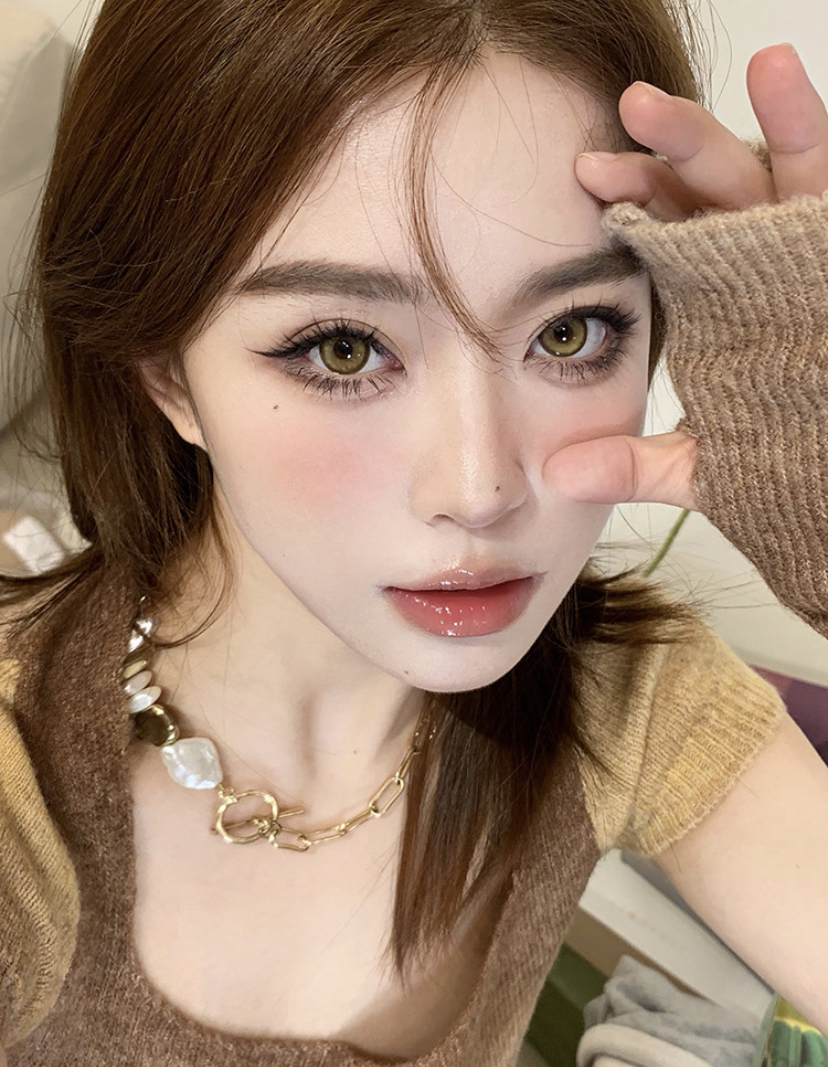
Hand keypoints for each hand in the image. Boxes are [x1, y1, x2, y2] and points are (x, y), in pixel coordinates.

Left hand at [544, 44, 827, 509]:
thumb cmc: (788, 460)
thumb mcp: (709, 464)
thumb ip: (639, 465)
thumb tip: (560, 477)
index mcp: (715, 302)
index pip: (669, 239)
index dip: (632, 204)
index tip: (583, 182)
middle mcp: (755, 265)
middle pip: (704, 194)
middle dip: (663, 154)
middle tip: (618, 123)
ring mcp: (802, 249)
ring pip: (762, 172)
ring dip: (724, 128)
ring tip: (689, 87)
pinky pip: (823, 177)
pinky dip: (804, 125)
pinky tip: (779, 77)